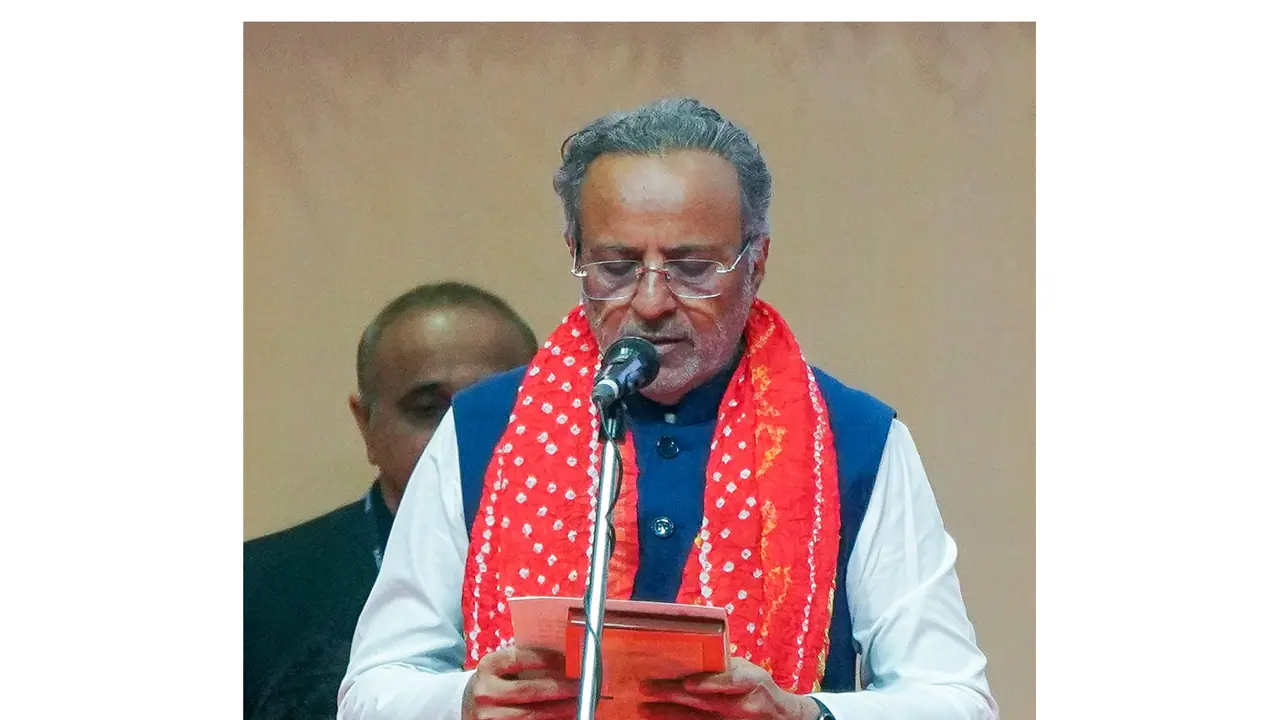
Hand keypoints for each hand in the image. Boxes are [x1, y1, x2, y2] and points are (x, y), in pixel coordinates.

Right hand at [463, 646, 579, 719]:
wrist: (470, 704)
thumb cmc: (496, 680)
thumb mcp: (503, 666)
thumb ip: (526, 660)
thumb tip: (566, 657)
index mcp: (488, 666)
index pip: (520, 658)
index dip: (547, 659)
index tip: (569, 660)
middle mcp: (485, 691)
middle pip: (529, 690)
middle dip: (560, 688)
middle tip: (580, 685)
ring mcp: (488, 715)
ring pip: (531, 715)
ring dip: (559, 710)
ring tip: (577, 703)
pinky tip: (563, 716)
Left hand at [638, 657, 820, 719]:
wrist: (781, 718)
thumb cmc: (758, 688)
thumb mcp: (750, 671)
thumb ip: (725, 665)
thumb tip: (690, 648)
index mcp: (751, 682)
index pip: (731, 682)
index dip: (710, 683)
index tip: (687, 683)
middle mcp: (742, 705)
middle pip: (706, 702)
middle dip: (675, 696)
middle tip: (648, 688)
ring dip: (669, 714)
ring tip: (645, 708)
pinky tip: (659, 719)